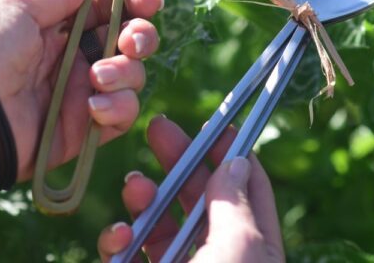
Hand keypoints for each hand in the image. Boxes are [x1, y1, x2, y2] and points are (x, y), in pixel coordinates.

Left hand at [0, 0, 162, 180]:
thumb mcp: (18, 7)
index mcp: (64, 27)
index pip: (111, 10)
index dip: (135, 3)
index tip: (150, 1)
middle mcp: (80, 58)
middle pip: (131, 42)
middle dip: (141, 36)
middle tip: (129, 40)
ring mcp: (84, 92)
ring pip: (133, 77)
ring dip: (125, 72)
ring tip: (96, 77)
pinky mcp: (85, 128)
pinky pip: (122, 115)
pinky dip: (117, 108)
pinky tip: (93, 106)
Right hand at [98, 116, 284, 262]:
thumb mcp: (238, 249)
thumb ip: (233, 204)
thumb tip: (235, 160)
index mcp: (255, 246)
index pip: (247, 186)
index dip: (231, 151)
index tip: (213, 122)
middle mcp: (219, 255)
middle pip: (199, 195)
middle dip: (178, 159)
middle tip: (158, 127)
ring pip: (161, 221)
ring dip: (145, 197)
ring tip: (136, 187)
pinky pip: (129, 253)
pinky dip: (118, 241)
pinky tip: (119, 237)